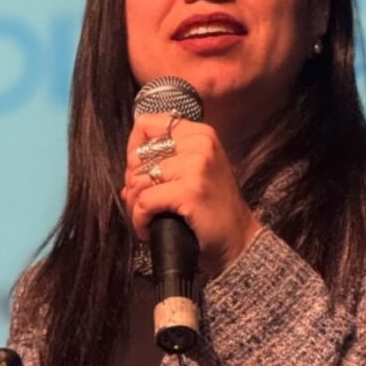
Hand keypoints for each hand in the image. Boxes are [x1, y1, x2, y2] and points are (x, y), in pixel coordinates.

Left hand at [122, 113, 261, 277]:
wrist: (239, 241)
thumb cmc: (214, 211)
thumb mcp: (196, 174)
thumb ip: (165, 165)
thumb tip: (127, 181)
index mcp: (200, 134)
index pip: (147, 124)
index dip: (133, 149)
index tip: (138, 172)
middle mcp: (199, 144)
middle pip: (138, 155)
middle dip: (132, 183)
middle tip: (143, 203)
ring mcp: (195, 167)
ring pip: (138, 181)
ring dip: (134, 206)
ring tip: (145, 219)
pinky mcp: (189, 191)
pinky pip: (144, 202)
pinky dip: (139, 220)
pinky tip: (147, 229)